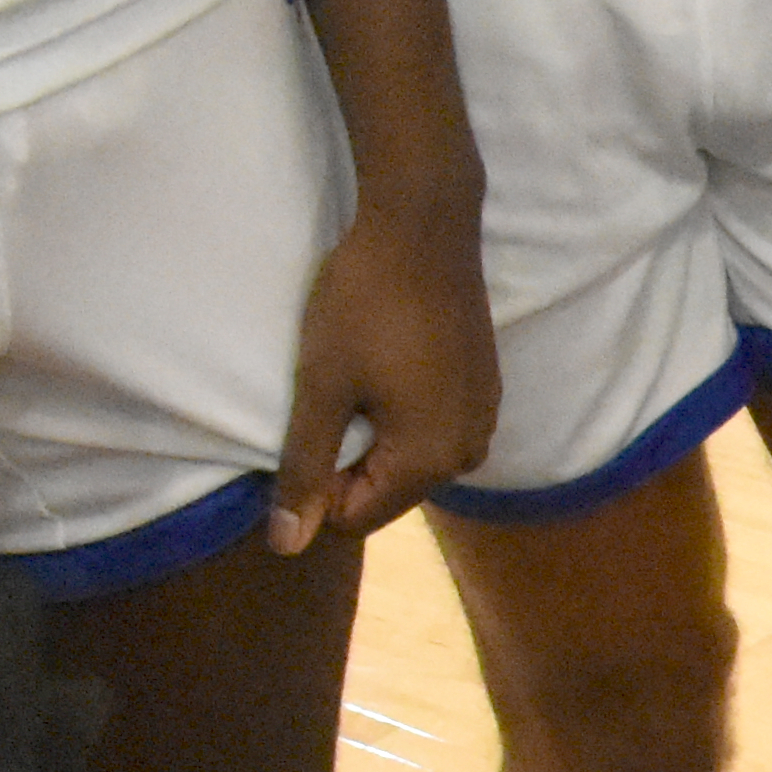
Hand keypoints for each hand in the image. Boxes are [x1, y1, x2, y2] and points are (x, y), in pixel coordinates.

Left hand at [263, 189, 497, 546]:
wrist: (424, 226)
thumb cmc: (365, 304)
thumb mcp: (321, 387)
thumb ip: (304, 469)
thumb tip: (286, 545)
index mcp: (431, 461)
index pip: (356, 518)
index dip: (315, 484)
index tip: (304, 421)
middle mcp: (469, 453)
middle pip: (387, 492)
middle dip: (348, 461)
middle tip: (329, 392)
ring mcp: (484, 421)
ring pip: (411, 460)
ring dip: (376, 434)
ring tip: (360, 374)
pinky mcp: (486, 390)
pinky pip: (435, 429)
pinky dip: (404, 411)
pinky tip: (390, 360)